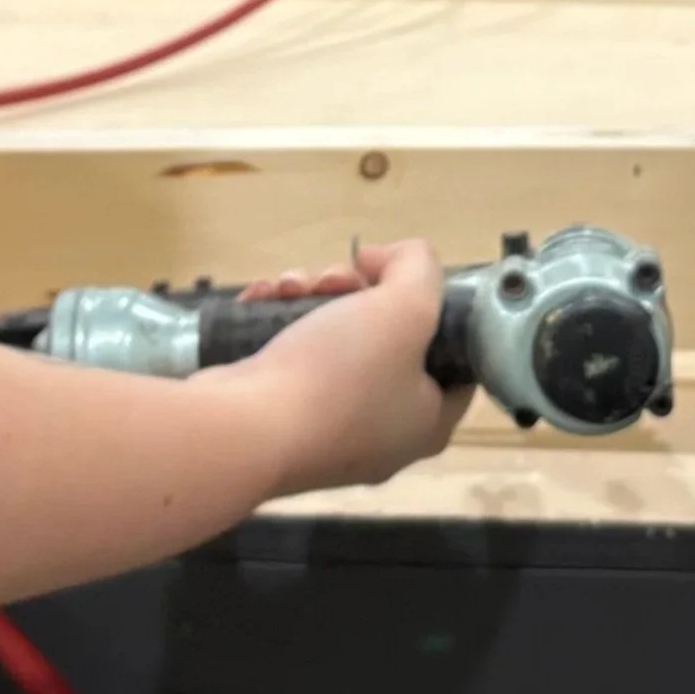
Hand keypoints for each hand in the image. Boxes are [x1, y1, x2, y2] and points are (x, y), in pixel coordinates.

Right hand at [226, 239, 471, 494]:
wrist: (242, 432)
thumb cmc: (338, 377)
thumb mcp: (406, 307)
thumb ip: (420, 269)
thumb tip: (393, 258)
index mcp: (428, 422)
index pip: (452, 355)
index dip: (432, 304)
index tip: (396, 275)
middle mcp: (383, 435)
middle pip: (386, 341)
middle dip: (356, 292)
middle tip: (335, 277)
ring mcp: (326, 432)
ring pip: (332, 343)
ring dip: (311, 299)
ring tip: (289, 286)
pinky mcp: (278, 422)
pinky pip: (290, 361)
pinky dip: (276, 323)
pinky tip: (260, 300)